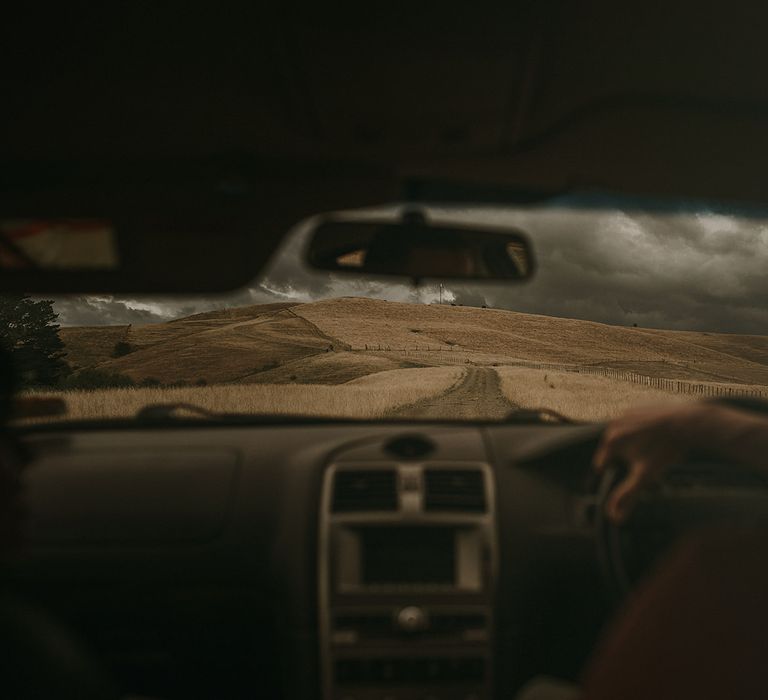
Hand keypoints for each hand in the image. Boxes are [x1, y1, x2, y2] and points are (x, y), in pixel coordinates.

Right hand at [593, 403, 717, 523]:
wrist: (687, 423)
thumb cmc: (665, 450)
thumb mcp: (645, 477)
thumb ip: (627, 496)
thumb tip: (613, 517)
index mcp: (610, 442)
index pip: (602, 465)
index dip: (615, 474)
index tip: (631, 476)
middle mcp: (613, 424)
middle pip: (613, 450)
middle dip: (626, 459)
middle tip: (647, 462)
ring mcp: (626, 413)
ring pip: (625, 436)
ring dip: (634, 444)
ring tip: (655, 449)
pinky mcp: (639, 406)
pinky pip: (636, 423)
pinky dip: (643, 431)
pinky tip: (659, 437)